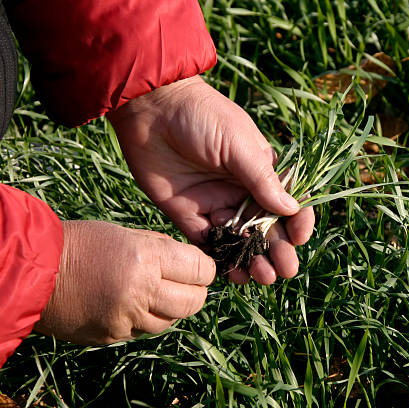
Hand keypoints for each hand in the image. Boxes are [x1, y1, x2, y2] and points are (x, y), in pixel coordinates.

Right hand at [34, 221, 214, 344]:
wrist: (34, 270)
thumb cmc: (81, 243)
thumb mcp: (126, 234)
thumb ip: (162, 249)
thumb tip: (193, 262)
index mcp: (146, 257)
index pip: (201, 269)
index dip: (206, 268)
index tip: (201, 267)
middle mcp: (141, 290)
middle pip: (193, 302)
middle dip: (196, 292)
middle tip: (187, 283)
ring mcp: (126, 318)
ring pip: (170, 321)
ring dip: (170, 307)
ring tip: (154, 291)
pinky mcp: (112, 336)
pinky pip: (142, 331)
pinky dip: (144, 319)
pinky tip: (130, 303)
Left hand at [107, 76, 314, 284]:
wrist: (150, 110)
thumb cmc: (201, 117)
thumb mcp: (238, 144)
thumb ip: (262, 180)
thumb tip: (292, 209)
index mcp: (260, 171)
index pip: (287, 202)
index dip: (297, 222)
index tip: (299, 237)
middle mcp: (241, 191)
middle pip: (266, 228)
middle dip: (278, 250)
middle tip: (284, 271)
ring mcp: (216, 204)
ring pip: (240, 241)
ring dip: (252, 260)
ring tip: (261, 278)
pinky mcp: (189, 215)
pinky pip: (209, 243)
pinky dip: (222, 260)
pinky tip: (233, 274)